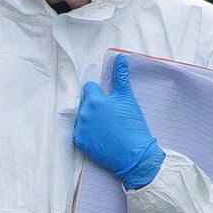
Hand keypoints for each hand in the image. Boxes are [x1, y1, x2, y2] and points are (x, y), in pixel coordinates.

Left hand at [73, 54, 167, 190]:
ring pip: (81, 117)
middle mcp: (83, 113)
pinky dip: (87, 133)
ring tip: (105, 126)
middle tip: (109, 115)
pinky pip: (79, 132)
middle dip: (94, 105)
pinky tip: (100, 136)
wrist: (133, 155)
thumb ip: (120, 77)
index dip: (99, 92)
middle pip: (84, 102)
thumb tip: (119, 57)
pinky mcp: (79, 142)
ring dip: (90, 119)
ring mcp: (80, 128)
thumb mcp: (127, 99)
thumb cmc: (132, 125)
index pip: (89, 88)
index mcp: (94, 100)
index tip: (107, 100)